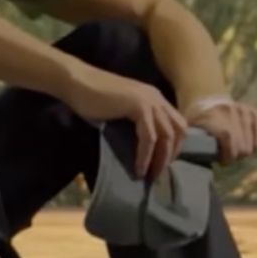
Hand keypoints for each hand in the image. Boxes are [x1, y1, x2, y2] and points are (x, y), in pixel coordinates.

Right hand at [60, 63, 187, 178]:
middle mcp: (156, 97)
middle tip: (159, 171)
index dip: (174, 145)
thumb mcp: (122, 110)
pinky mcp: (139, 107)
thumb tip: (142, 148)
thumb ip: (135, 122)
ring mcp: (149, 100)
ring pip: (167, 135)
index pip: (177, 123)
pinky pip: (149, 137)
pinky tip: (138, 168)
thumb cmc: (92, 97)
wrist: (77, 83)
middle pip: (179, 129)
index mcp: (154, 97)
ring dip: (161, 158)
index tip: (162, 162)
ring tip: (150, 174)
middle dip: (172, 153)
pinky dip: (145, 155)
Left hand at [188, 99, 256, 163]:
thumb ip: (192, 142)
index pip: (228, 137)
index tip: (222, 161)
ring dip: (242, 153)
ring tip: (232, 152)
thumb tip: (194, 156)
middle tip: (226, 158)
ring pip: (252, 146)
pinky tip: (243, 146)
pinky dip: (253, 145)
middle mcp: (231, 110)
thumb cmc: (195, 120)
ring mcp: (244, 110)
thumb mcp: (189, 129)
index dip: (228, 154)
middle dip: (234, 156)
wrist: (205, 99)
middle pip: (242, 146)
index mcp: (214, 115)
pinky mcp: (253, 112)